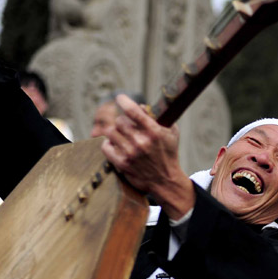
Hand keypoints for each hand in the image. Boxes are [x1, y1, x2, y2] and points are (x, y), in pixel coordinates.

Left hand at [101, 95, 194, 219]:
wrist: (166, 180)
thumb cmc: (168, 153)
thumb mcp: (172, 132)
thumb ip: (159, 117)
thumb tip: (140, 106)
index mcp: (154, 132)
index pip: (133, 111)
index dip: (123, 101)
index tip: (120, 97)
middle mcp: (141, 142)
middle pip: (120, 121)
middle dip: (123, 121)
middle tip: (127, 125)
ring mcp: (130, 154)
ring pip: (111, 133)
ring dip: (115, 132)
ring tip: (121, 135)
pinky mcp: (122, 164)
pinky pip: (105, 147)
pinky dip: (108, 143)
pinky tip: (115, 144)